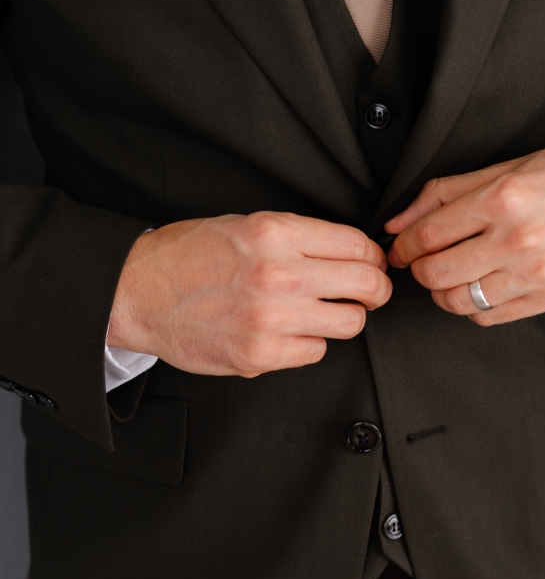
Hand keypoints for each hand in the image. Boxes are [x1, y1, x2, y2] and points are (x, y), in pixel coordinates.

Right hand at [106, 212, 391, 376]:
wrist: (135, 291)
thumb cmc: (187, 256)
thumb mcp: (245, 225)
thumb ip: (299, 237)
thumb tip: (351, 251)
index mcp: (276, 233)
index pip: (358, 245)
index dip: (373, 257)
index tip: (372, 264)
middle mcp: (279, 273)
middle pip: (367, 284)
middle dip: (376, 289)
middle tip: (369, 292)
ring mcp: (271, 317)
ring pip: (350, 322)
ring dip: (344, 318)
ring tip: (324, 312)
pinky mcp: (260, 354)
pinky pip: (316, 352)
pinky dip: (310, 344)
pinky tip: (290, 332)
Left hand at [385, 138, 544, 325]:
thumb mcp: (510, 167)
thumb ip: (448, 193)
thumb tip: (399, 222)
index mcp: (505, 199)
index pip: (429, 234)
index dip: (404, 244)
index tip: (402, 246)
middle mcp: (520, 240)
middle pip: (436, 274)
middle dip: (419, 269)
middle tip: (423, 261)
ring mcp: (537, 274)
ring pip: (459, 302)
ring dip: (443, 292)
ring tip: (452, 275)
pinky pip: (491, 316)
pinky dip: (475, 306)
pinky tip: (482, 285)